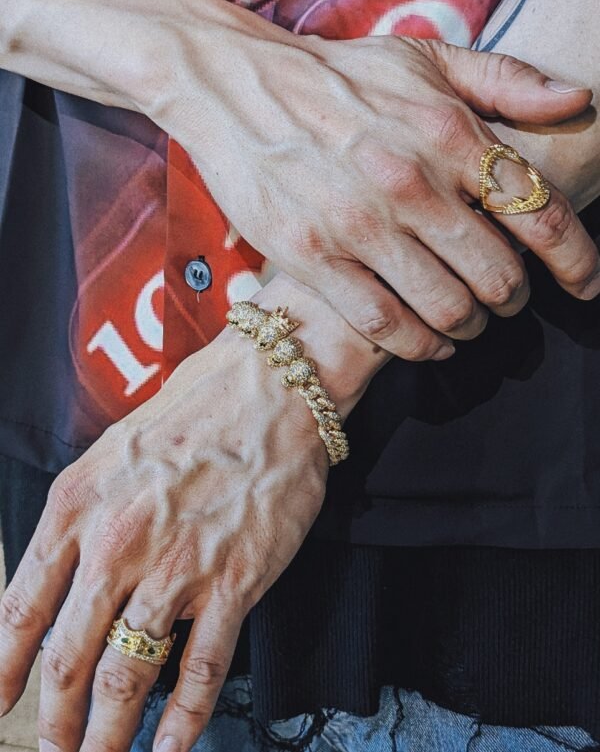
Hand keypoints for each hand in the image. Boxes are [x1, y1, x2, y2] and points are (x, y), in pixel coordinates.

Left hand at [0, 325, 337, 751]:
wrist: (270, 389)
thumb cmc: (192, 410)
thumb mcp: (110, 451)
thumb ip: (82, 514)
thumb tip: (63, 575)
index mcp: (77, 507)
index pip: (21, 610)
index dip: (2, 670)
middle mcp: (118, 545)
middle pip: (69, 658)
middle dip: (56, 720)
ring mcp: (177, 568)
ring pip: (129, 676)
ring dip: (108, 735)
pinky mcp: (235, 582)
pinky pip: (201, 670)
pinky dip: (184, 721)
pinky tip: (170, 747)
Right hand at [157, 27, 597, 360]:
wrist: (237, 88)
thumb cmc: (336, 77)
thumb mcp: (423, 58)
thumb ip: (504, 79)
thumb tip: (577, 98)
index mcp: (449, 131)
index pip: (540, 211)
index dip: (574, 259)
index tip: (583, 283)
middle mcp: (411, 182)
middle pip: (498, 273)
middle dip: (513, 298)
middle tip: (505, 301)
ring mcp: (360, 224)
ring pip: (446, 307)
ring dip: (468, 326)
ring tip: (466, 323)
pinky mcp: (314, 257)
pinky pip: (386, 324)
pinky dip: (419, 346)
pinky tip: (428, 343)